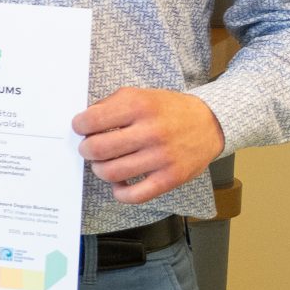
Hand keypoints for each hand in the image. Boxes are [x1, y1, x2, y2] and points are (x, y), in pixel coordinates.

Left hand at [73, 87, 225, 205]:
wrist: (209, 122)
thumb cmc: (167, 109)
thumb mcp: (139, 95)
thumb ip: (109, 105)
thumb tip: (83, 123)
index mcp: (139, 105)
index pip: (92, 120)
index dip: (79, 126)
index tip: (81, 129)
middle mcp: (151, 131)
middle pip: (98, 149)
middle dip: (86, 150)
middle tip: (90, 148)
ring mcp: (162, 157)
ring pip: (112, 173)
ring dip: (100, 170)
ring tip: (104, 163)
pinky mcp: (172, 177)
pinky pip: (136, 195)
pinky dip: (120, 192)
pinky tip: (120, 183)